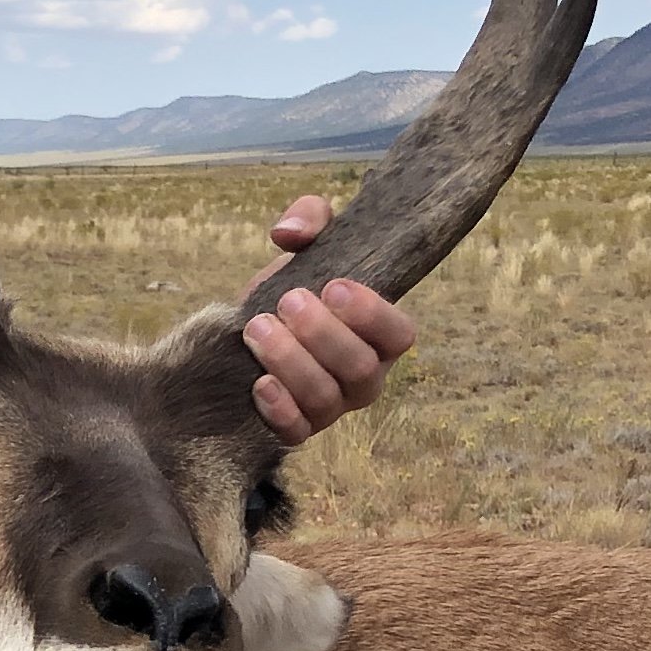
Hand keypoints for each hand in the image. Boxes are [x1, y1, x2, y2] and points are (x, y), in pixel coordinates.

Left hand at [240, 197, 414, 436]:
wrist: (250, 325)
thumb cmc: (294, 284)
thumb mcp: (308, 242)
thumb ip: (309, 217)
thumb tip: (290, 233)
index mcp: (379, 335)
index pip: (400, 335)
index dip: (372, 314)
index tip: (333, 286)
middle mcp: (364, 377)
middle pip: (361, 369)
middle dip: (322, 334)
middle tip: (287, 301)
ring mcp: (332, 407)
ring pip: (326, 398)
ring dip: (291, 362)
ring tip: (257, 329)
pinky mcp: (296, 428)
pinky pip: (297, 433)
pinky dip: (279, 410)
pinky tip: (259, 382)